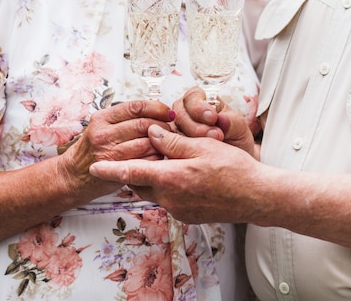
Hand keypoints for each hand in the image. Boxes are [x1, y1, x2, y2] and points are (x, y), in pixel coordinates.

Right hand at [61, 100, 174, 202]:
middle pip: (144, 124)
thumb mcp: (102, 127)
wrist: (73, 175)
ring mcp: (109, 152)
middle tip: (171, 130)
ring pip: (147, 144)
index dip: (157, 108)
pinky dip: (156, 159)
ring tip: (165, 144)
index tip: (168, 112)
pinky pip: (145, 161)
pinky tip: (157, 158)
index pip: (136, 107)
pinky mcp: (116, 169)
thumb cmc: (93, 149)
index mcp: (102, 118)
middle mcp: (104, 133)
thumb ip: (125, 118)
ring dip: (162, 144)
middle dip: (163, 126)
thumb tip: (157, 110)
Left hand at [89, 124, 266, 223]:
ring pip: (155, 192)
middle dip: (138, 170)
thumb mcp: (203, 146)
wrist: (257, 197)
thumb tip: (150, 133)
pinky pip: (170, 200)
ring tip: (173, 163)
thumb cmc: (233, 169)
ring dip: (156, 178)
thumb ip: (172, 142)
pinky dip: (171, 188)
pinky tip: (190, 178)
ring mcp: (178, 210)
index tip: (93, 168)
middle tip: (147, 154)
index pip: (131, 173)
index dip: (110, 170)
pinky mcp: (188, 217)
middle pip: (141, 183)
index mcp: (170, 178)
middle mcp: (170, 198)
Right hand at [172, 86, 257, 156]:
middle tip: (214, 135)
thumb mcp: (239, 130)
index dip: (199, 106)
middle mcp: (184, 113)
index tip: (212, 117)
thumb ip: (231, 123)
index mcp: (201, 101)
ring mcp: (175, 131)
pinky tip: (190, 155)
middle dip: (196, 126)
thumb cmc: (235, 142)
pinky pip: (166, 146)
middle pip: (179, 113)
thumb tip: (222, 118)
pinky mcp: (169, 147)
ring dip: (188, 139)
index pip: (192, 96)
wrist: (231, 165)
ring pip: (171, 130)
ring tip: (207, 146)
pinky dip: (177, 150)